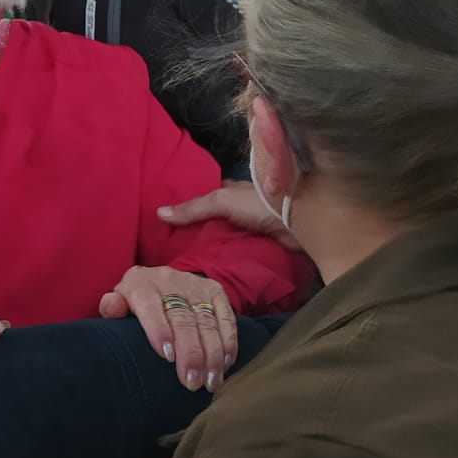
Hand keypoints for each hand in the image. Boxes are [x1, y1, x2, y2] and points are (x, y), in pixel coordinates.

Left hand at [99, 266, 235, 392]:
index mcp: (141, 283)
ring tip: (211, 381)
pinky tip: (226, 364)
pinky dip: (228, 342)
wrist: (160, 279)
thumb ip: (112, 306)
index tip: (167, 357)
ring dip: (212, 354)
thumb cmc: (135, 302)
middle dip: (190, 353)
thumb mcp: (120, 301)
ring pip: (207, 322)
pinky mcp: (215, 291)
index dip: (159, 331)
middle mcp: (169, 281)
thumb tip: (111, 306)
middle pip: (182, 319)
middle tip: (191, 382)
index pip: (151, 307)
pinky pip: (226, 318)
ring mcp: (195, 285)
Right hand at [159, 181, 299, 250]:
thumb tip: (158, 213)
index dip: (192, 204)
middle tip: (175, 246)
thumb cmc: (260, 203)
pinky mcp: (264, 246)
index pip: (209, 195)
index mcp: (235, 190)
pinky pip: (240, 252)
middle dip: (201, 230)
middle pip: (217, 219)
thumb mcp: (221, 200)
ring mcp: (255, 227)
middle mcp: (245, 207)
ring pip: (228, 237)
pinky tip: (212, 268)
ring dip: (215, 247)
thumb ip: (193, 208)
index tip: (172, 218)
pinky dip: (229, 258)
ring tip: (188, 261)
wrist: (300, 222)